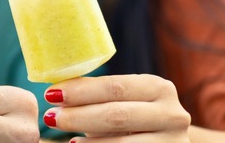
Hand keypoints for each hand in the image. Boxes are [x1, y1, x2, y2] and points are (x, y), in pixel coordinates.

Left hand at [42, 74, 190, 141]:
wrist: (164, 141)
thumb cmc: (133, 116)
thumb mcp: (120, 100)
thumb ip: (95, 92)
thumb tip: (55, 88)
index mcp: (158, 88)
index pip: (114, 87)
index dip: (80, 91)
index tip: (51, 94)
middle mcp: (172, 114)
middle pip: (117, 115)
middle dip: (78, 116)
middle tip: (50, 117)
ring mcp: (174, 141)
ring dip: (89, 141)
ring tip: (65, 138)